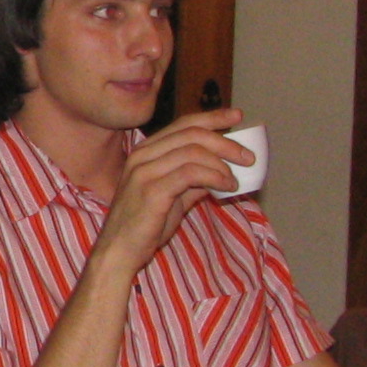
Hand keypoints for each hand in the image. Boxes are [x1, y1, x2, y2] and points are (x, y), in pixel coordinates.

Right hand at [92, 110, 253, 278]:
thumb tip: (221, 172)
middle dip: (225, 143)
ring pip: (193, 151)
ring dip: (222, 164)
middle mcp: (143, 155)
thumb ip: (193, 181)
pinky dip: (215, 177)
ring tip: (235, 180)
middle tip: (247, 157)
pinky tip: (225, 187)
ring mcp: (145, 171)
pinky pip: (191, 173)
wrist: (119, 250)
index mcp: (146, 151)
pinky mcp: (151, 189)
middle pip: (192, 133)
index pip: (184, 124)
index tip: (237, 116)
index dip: (213, 118)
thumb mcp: (173, 196)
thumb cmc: (144, 225)